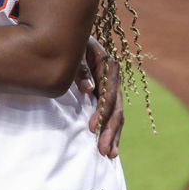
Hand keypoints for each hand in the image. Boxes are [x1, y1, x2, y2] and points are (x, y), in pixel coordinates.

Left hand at [77, 36, 123, 157]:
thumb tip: (89, 89)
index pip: (109, 93)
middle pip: (116, 107)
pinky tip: (111, 146)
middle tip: (102, 149)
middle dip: (110, 130)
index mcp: (108, 65)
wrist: (72, 35)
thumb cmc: (71, 43)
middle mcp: (114, 78)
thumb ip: (80, 69)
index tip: (92, 127)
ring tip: (109, 154)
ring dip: (114, 135)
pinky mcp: (107, 93)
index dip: (102, 111)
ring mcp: (112, 86)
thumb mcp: (74, 52)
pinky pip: (112, 114)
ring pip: (117, 114)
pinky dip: (111, 130)